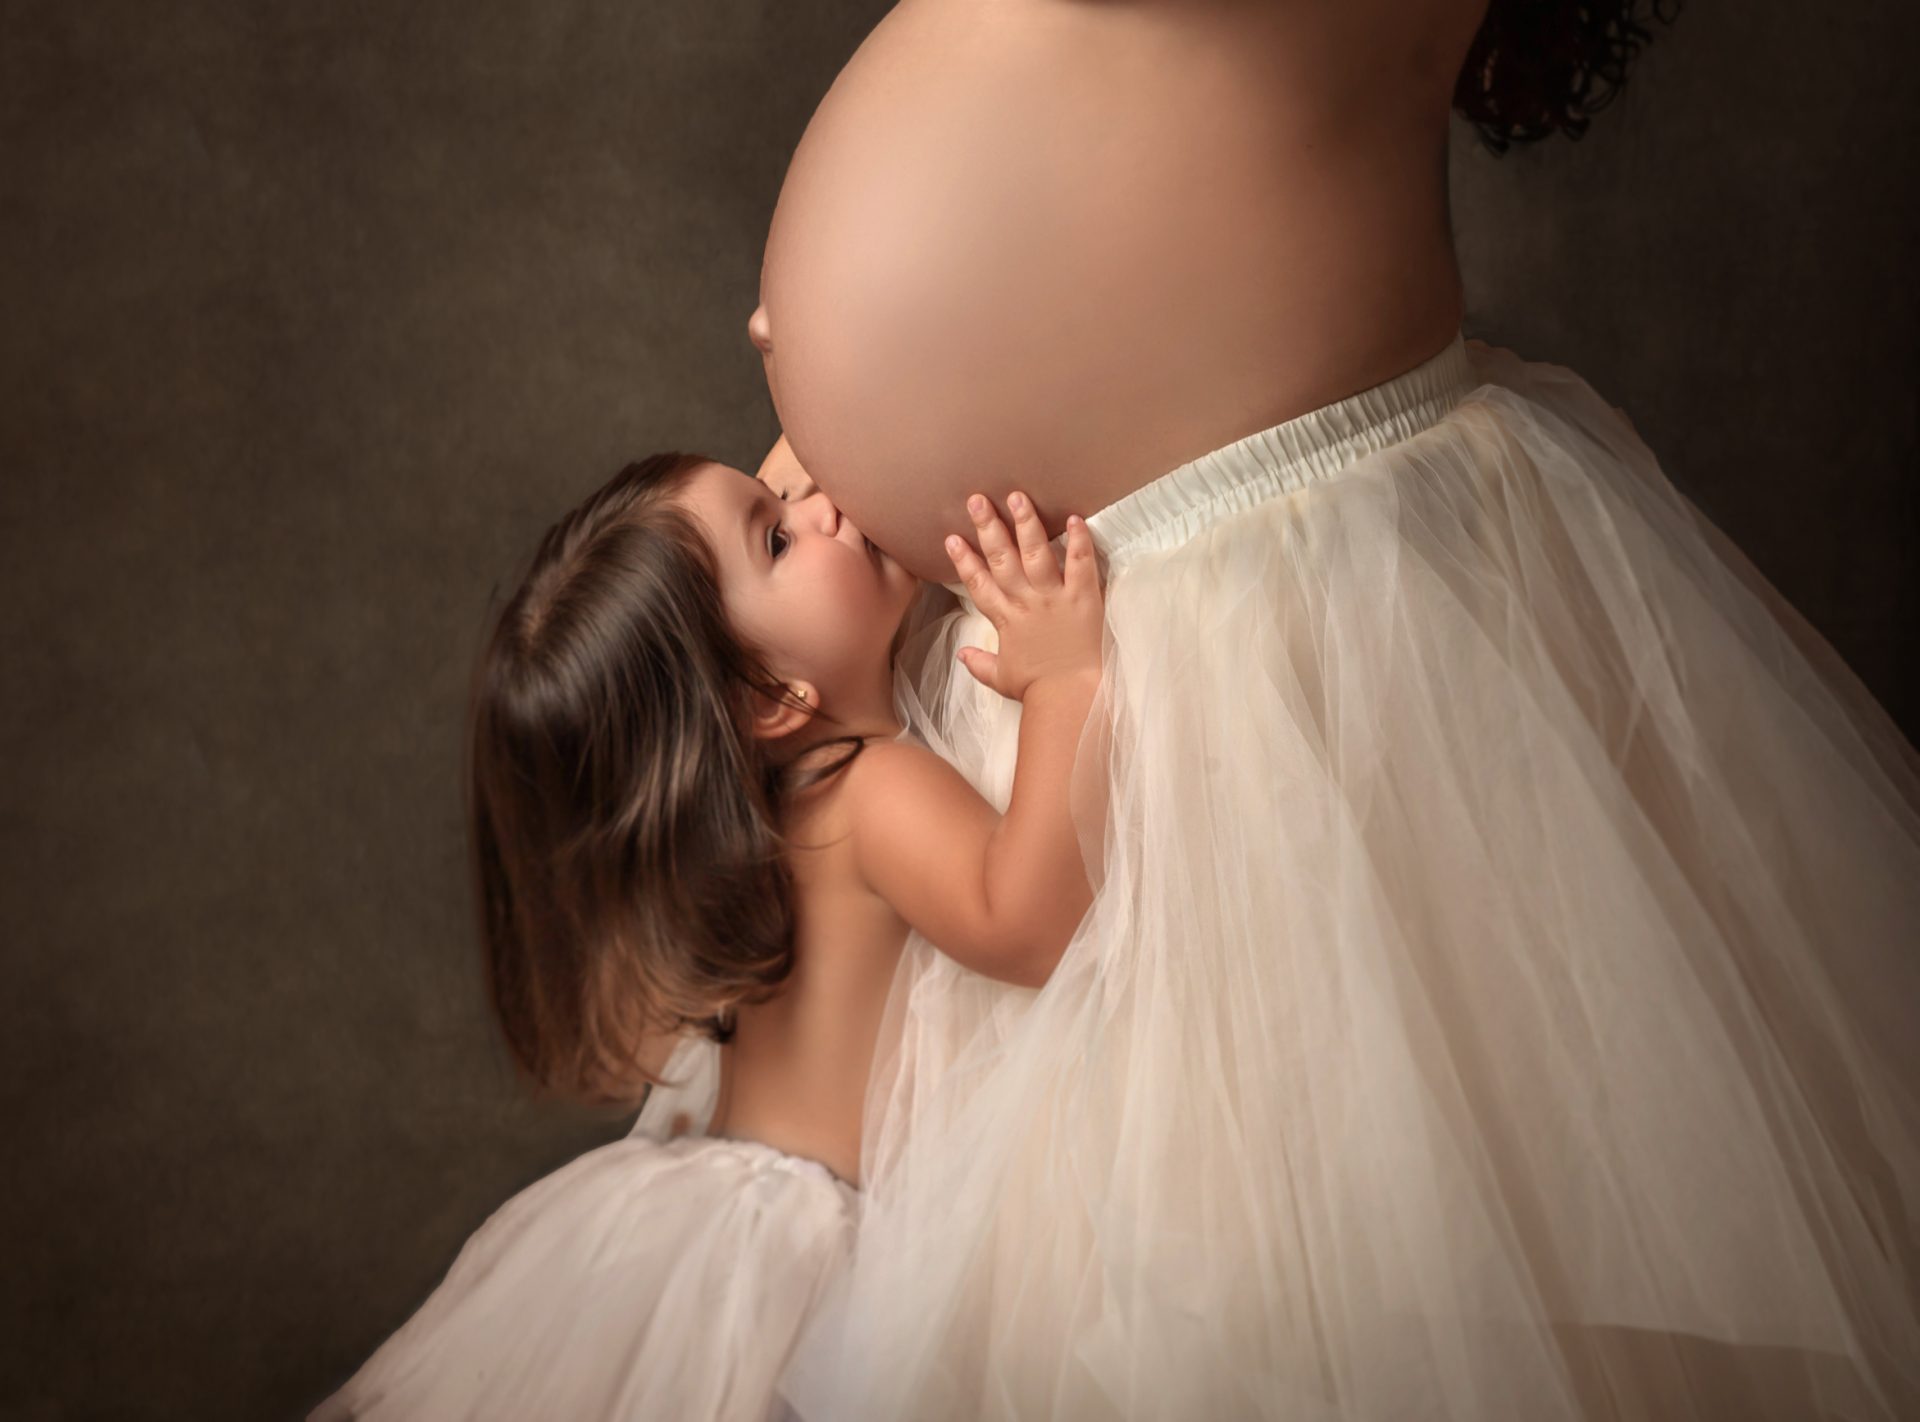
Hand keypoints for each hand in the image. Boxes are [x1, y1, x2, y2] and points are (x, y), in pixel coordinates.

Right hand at [945, 492, 1102, 700]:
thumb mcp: (1002, 678)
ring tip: (1017, 496)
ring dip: (1026, 523)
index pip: (978, 584)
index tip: (952, 538)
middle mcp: (1026, 602)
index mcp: (1006, 620)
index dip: (963, 560)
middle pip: (1002, 558)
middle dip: (987, 527)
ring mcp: (1054, 598)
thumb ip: (980, 664)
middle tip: (976, 499)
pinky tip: (1074, 518)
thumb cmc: (1038, 690)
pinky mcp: (1083, 599)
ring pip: (1036, 553)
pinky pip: (1081, 564)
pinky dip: (1079, 540)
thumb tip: (962, 655)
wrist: (1069, 698)